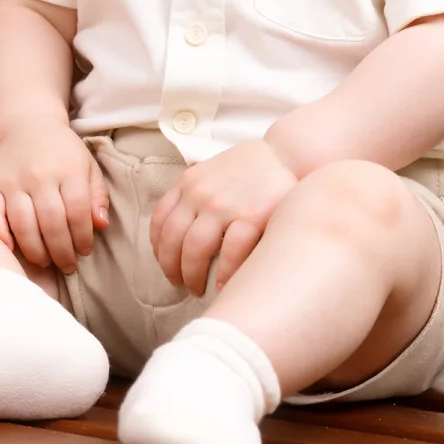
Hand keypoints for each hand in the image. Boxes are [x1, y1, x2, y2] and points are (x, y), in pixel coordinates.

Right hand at [0, 121, 109, 273]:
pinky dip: (0, 236)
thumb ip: (97, 196)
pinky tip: (13, 249)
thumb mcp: (87, 166)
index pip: (77, 213)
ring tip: (45, 261)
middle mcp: (39, 174)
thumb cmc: (62, 152)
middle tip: (66, 266)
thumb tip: (100, 225)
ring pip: (23, 224)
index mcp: (68, 169)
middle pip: (51, 223)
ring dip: (35, 251)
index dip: (82, 238)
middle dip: (61, 252)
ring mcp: (13, 180)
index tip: (83, 251)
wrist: (26, 126)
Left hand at [151, 140, 297, 295]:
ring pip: (195, 248)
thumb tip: (176, 225)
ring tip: (196, 288)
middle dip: (172, 267)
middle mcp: (201, 194)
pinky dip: (224, 273)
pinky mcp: (252, 217)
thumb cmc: (247, 168)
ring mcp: (225, 206)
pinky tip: (222, 285)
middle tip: (179, 283)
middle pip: (174, 239)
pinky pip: (231, 252)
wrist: (285, 155)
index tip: (164, 263)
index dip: (158, 247)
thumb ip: (192, 191)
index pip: (160, 220)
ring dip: (192, 273)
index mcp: (188, 183)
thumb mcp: (210, 171)